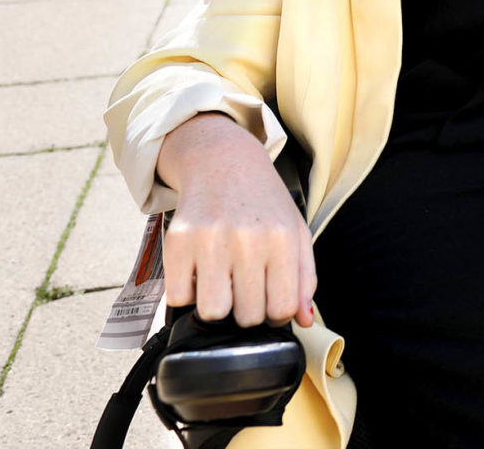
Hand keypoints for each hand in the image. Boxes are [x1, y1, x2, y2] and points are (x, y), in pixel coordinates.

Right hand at [157, 114, 316, 328]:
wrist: (223, 162)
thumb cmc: (263, 202)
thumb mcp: (296, 233)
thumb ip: (304, 279)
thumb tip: (303, 322)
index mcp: (283, 240)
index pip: (282, 309)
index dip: (276, 315)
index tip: (269, 301)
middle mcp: (248, 239)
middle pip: (247, 316)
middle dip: (247, 311)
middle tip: (244, 288)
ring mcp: (211, 239)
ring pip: (212, 311)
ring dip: (216, 305)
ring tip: (222, 283)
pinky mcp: (178, 240)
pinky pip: (178, 297)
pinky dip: (186, 293)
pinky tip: (198, 273)